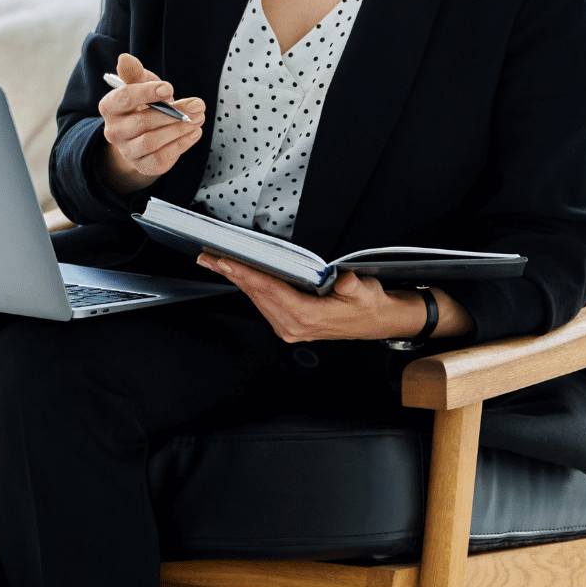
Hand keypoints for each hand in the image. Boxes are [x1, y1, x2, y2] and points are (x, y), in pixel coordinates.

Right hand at [98, 53, 206, 193]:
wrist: (145, 134)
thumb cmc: (143, 104)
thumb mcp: (141, 85)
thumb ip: (134, 73)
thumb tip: (125, 58)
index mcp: (109, 107)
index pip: (124, 98)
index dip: (147, 93)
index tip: (169, 88)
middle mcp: (113, 131)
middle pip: (142, 122)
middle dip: (173, 112)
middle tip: (197, 104)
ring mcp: (126, 151)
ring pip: (152, 141)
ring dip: (179, 129)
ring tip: (198, 118)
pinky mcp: (142, 165)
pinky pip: (161, 157)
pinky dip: (181, 144)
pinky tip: (194, 132)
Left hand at [198, 252, 465, 342]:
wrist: (376, 321)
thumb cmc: (368, 305)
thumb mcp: (365, 292)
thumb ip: (353, 287)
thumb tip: (345, 280)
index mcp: (308, 317)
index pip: (270, 291)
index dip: (246, 274)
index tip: (227, 263)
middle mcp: (293, 326)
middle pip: (256, 294)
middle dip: (232, 275)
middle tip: (209, 258)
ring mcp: (289, 327)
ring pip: (256, 300)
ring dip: (237, 281)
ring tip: (217, 264)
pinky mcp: (288, 325)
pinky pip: (263, 304)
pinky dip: (250, 288)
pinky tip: (239, 276)